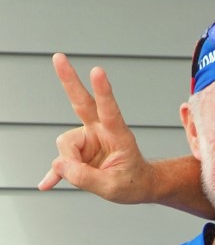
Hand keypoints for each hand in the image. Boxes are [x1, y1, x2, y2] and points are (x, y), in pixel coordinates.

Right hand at [38, 53, 155, 202]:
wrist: (138, 185)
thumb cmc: (133, 183)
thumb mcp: (113, 187)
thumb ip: (85, 177)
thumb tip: (59, 165)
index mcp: (119, 135)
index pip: (110, 111)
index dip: (103, 92)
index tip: (98, 71)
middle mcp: (101, 131)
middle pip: (82, 103)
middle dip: (70, 80)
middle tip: (59, 57)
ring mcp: (88, 138)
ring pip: (66, 147)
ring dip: (71, 166)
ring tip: (91, 178)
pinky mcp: (79, 150)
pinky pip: (62, 161)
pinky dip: (57, 173)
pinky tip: (47, 184)